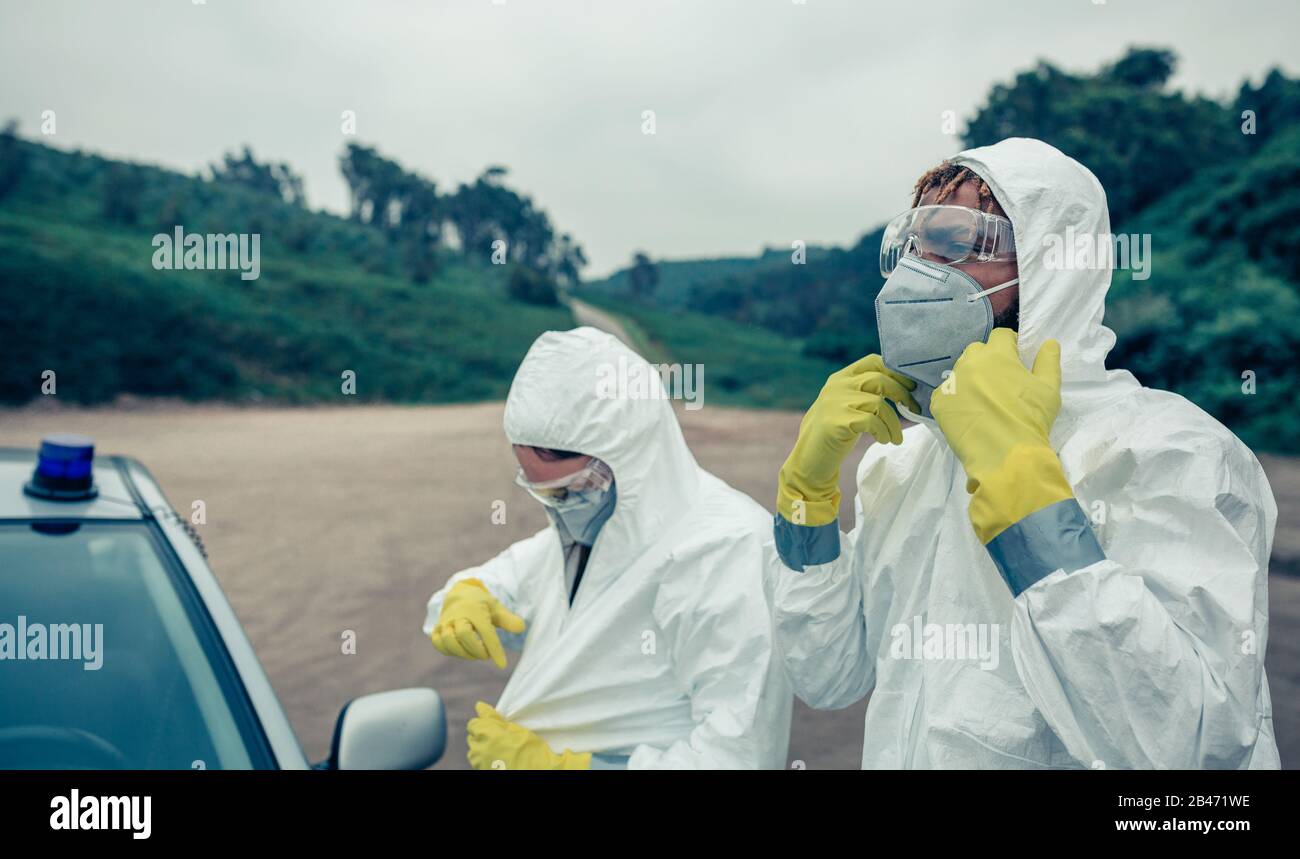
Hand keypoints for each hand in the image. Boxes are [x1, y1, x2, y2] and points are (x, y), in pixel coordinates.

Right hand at [429, 579, 525, 668]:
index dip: (494, 649)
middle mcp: (458, 616)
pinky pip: (437, 643)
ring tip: (475, 654)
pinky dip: (448, 651)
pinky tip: (460, 652)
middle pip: (463, 634)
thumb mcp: (496, 608)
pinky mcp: (437, 628)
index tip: (502, 665)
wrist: (459, 595)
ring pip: (448, 640)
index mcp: (476, 611)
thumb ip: (508, 619)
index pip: (486, 631)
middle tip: (486, 655)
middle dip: (476, 649)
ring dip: (462, 653)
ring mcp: (446, 622)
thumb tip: (522, 628)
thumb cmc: (481, 605)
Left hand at [466, 702, 590, 769]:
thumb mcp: (516, 730)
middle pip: (473, 736)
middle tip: (500, 736)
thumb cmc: (530, 750)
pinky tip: (499, 759)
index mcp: (485, 733)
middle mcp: (478, 748)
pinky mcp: (481, 771)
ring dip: (483, 747)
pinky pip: (478, 761)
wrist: (536, 773)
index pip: (474, 723)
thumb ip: (495, 719)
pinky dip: (485, 758)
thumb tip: (480, 706)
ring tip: (500, 749)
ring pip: (474, 750)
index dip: (484, 722)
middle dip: (483, 734)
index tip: (492, 722)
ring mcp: (478, 762)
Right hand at [777, 355, 917, 526]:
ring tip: (895, 437)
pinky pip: (872, 421)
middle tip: (913, 409)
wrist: (811, 460)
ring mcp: (835, 402)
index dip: (897, 372)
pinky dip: (884, 432)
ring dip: (894, 422)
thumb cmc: (836, 434)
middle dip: (902, 394)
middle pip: (880, 379)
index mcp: (841, 378)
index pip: (874, 361)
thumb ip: (866, 392)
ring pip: (879, 402)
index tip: (912, 388)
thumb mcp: (849, 406)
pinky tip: (884, 440)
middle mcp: (837, 386)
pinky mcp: (837, 421)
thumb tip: (904, 386)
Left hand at [930, 328, 1073, 542]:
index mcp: (996, 355)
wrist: (1005, 455)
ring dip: (971, 378)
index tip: (1015, 358)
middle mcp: (969, 364)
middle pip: (977, 351)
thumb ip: (1048, 361)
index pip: (1000, 336)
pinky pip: (946, 394)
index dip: (1010, 344)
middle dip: (988, 360)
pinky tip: (968, 413)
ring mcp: (951, 383)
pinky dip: (956, 399)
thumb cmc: (1030, 418)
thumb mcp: (1049, 388)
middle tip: (999, 380)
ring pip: (960, 372)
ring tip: (983, 399)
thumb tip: (1049, 343)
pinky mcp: (938, 403)